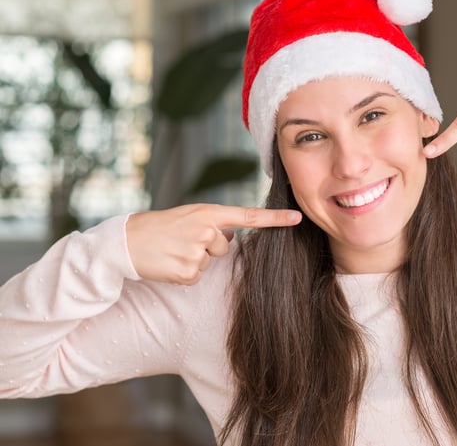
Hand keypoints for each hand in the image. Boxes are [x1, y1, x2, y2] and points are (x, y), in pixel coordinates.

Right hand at [126, 203, 301, 284]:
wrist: (125, 242)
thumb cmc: (160, 227)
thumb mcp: (189, 216)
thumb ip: (213, 224)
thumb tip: (230, 238)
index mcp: (208, 212)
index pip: (249, 216)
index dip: (275, 219)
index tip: (298, 217)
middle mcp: (206, 230)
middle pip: (224, 246)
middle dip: (207, 245)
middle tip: (181, 239)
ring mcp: (197, 252)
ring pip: (209, 262)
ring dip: (194, 258)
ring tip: (172, 249)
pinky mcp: (187, 271)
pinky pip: (197, 275)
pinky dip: (184, 272)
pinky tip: (168, 262)